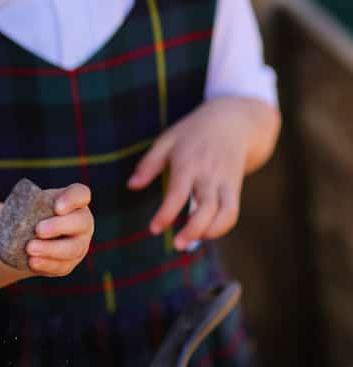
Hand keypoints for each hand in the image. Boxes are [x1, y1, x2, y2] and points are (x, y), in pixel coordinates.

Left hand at [27, 183, 93, 275]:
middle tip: (38, 230)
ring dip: (50, 249)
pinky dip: (46, 264)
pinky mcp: (70, 262)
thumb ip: (30, 204)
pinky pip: (62, 265)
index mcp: (74, 201)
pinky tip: (33, 261)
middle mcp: (82, 221)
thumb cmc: (31, 213)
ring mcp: (80, 243)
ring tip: (30, 248)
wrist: (26, 237)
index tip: (57, 207)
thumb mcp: (31, 204)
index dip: (72, 199)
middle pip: (80, 222)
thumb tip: (19, 212)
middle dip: (59, 226)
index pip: (81, 194)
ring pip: (72, 248)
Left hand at [128, 97, 260, 249]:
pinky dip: (221, 227)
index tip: (154, 229)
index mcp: (189, 162)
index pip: (178, 193)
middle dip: (193, 230)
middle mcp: (209, 174)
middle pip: (207, 207)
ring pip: (225, 213)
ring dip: (210, 232)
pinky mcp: (235, 187)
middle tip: (176, 245)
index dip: (166, 214)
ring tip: (189, 242)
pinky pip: (232, 212)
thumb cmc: (193, 132)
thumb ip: (149, 164)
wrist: (234, 122)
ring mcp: (225, 181)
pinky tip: (203, 233)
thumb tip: (131, 186)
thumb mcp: (167, 140)